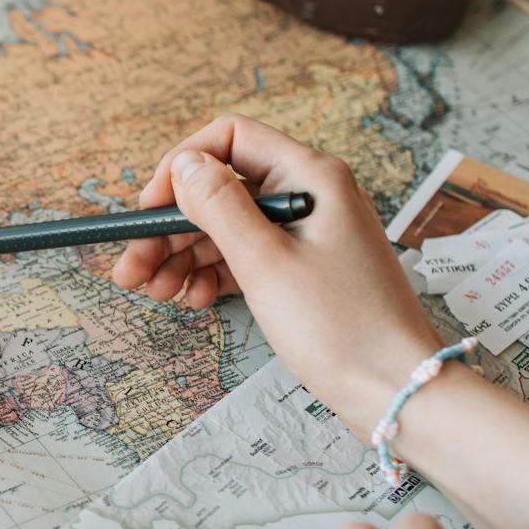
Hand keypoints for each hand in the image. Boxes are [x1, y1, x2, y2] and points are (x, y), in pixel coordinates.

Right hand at [111, 115, 439, 434]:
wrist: (396, 389)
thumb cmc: (342, 327)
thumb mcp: (266, 263)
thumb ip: (220, 207)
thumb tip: (184, 164)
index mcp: (310, 177)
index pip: (231, 138)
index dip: (182, 167)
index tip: (149, 210)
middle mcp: (310, 196)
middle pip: (222, 190)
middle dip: (171, 227)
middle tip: (131, 268)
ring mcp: (308, 235)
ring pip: (229, 229)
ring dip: (185, 256)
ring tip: (154, 292)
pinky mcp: (305, 272)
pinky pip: (247, 258)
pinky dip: (214, 274)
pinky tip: (195, 298)